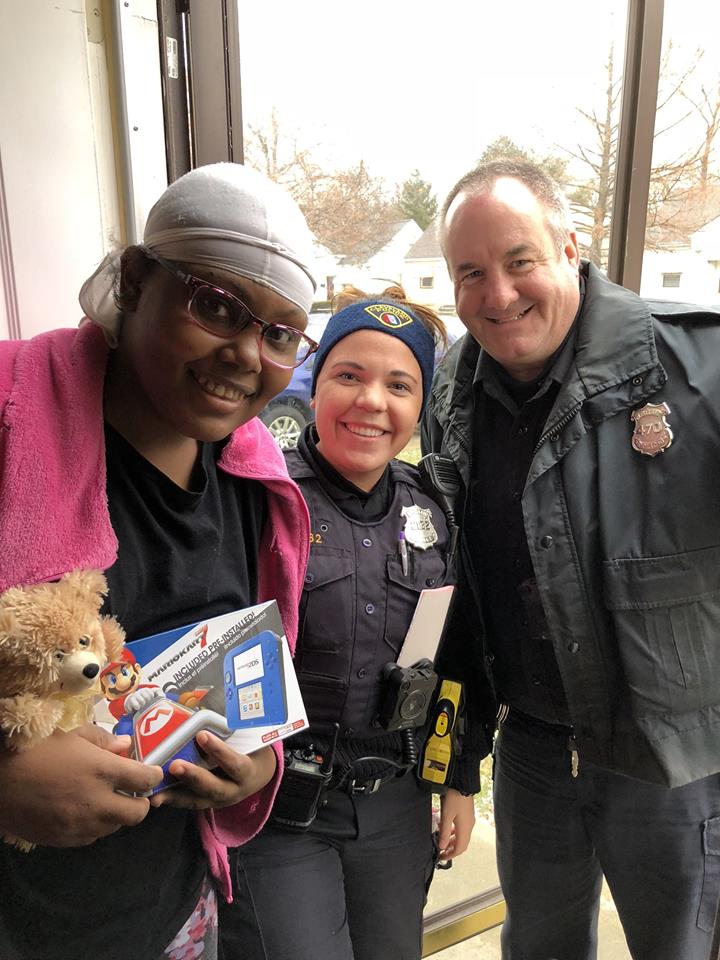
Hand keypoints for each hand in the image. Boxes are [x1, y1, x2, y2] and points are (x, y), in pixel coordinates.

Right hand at [0, 724, 162, 846]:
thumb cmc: (35, 750)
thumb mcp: (71, 735)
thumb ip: (103, 741)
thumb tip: (126, 746)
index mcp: (102, 771)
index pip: (145, 779)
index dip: (153, 775)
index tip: (151, 771)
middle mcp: (96, 803)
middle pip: (138, 813)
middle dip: (141, 801)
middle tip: (132, 790)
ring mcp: (80, 826)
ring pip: (114, 827)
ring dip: (116, 814)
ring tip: (102, 798)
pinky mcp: (64, 840)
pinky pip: (91, 837)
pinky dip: (94, 826)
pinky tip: (82, 811)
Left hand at [149, 736, 277, 809]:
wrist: (255, 777)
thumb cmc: (249, 752)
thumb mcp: (248, 742)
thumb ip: (232, 731)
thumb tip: (207, 711)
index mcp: (247, 772)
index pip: (234, 763)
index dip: (219, 750)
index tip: (201, 735)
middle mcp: (234, 790)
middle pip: (214, 787)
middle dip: (193, 776)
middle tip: (175, 765)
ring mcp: (219, 800)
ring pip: (198, 800)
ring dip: (176, 793)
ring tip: (158, 788)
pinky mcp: (206, 804)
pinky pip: (188, 804)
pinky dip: (172, 800)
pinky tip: (156, 797)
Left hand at [438, 788, 475, 859]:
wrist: (462, 783)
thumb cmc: (454, 798)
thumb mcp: (446, 816)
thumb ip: (444, 832)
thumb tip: (442, 846)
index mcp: (465, 829)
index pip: (460, 848)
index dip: (451, 854)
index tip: (442, 857)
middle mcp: (469, 826)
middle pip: (462, 843)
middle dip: (451, 849)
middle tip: (441, 850)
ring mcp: (469, 819)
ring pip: (461, 835)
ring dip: (452, 840)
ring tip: (442, 839)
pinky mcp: (467, 814)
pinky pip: (461, 828)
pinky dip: (454, 831)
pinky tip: (445, 827)